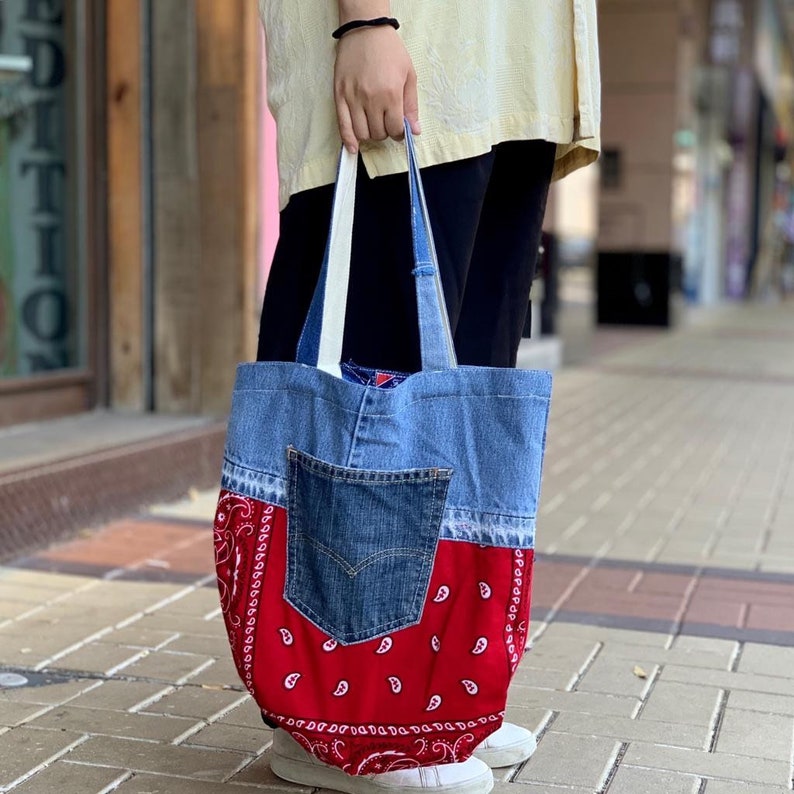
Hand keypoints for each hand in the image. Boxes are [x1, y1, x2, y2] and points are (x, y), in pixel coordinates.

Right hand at [334, 26, 420, 153]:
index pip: (395, 129)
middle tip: (385, 122)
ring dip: (369, 134)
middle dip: (384, 132)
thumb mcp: (409, 75)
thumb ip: (411, 105)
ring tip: (373, 124)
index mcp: (391, 94)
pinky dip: (349, 140)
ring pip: (362, 133)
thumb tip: (414, 131)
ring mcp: (353, 98)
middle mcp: (371, 99)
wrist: (365, 30)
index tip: (398, 129)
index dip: (399, 133)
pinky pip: (343, 125)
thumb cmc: (390, 51)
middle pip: (378, 133)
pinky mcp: (339, 96)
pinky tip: (353, 147)